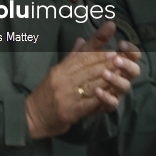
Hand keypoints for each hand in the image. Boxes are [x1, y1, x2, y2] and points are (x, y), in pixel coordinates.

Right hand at [26, 22, 139, 138]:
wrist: (34, 116)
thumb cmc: (47, 93)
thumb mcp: (56, 72)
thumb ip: (71, 57)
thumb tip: (81, 39)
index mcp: (59, 70)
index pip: (80, 59)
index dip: (97, 54)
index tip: (113, 49)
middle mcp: (62, 80)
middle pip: (86, 70)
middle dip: (105, 64)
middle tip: (120, 59)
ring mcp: (66, 95)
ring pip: (90, 84)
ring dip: (106, 79)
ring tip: (120, 74)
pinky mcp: (70, 111)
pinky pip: (89, 103)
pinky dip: (101, 98)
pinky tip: (111, 94)